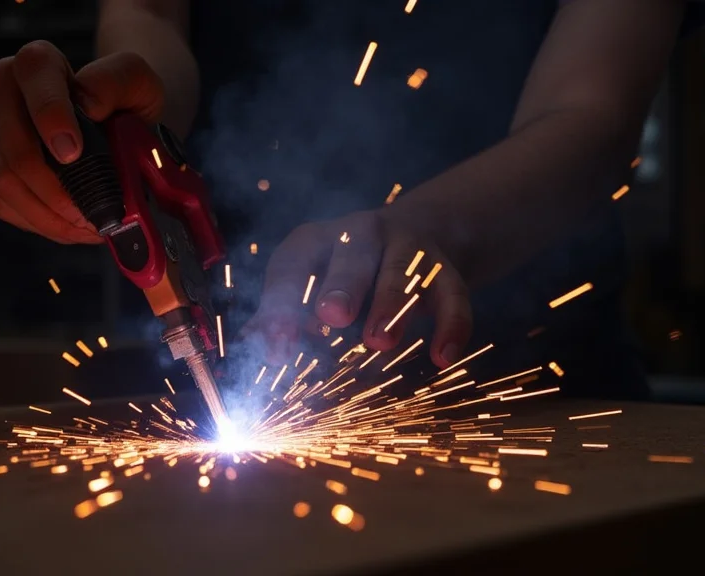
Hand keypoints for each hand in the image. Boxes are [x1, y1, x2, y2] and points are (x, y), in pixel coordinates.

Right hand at [0, 42, 164, 243]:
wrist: (111, 123)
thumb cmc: (122, 103)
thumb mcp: (137, 83)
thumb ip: (117, 81)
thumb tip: (88, 104)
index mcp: (37, 63)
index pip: (32, 79)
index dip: (50, 116)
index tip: (73, 154)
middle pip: (12, 147)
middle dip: (54, 191)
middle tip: (91, 214)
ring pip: (0, 181)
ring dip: (46, 215)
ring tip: (84, 227)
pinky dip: (36, 222)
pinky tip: (66, 227)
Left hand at [243, 209, 471, 368]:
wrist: (417, 233)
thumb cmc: (343, 270)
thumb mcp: (309, 282)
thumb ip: (281, 313)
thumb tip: (251, 347)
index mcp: (317, 240)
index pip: (294, 262)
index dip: (283, 300)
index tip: (275, 341)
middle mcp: (363, 233)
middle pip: (354, 252)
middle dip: (342, 282)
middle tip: (332, 315)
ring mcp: (408, 248)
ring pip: (403, 271)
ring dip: (391, 305)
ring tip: (379, 343)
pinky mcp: (446, 270)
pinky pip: (453, 295)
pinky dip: (452, 325)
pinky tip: (442, 358)